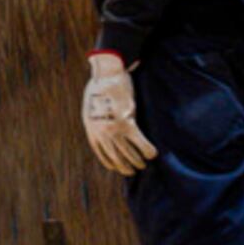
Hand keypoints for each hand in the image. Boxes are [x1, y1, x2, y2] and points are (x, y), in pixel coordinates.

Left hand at [82, 53, 157, 175]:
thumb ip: (97, 121)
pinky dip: (147, 150)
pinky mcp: (127, 121)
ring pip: (128, 153)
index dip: (111, 163)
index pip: (102, 154)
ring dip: (137, 161)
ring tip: (142, 164)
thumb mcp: (90, 107)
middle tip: (133, 170)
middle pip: (115, 157)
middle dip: (125, 167)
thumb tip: (103, 130)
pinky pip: (140, 141)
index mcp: (91, 129)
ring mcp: (114, 128)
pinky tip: (153, 154)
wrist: (106, 74)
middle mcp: (102, 132)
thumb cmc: (99, 87)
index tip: (118, 168)